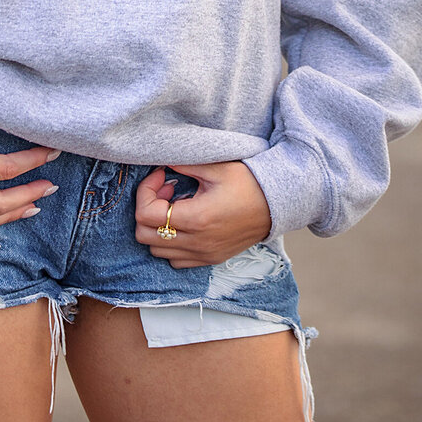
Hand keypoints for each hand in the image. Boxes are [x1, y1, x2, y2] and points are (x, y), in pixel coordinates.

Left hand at [134, 161, 273, 266]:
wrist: (277, 205)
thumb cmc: (249, 184)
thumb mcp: (216, 167)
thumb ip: (185, 164)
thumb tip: (163, 160)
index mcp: (196, 218)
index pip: (145, 214)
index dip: (145, 191)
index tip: (161, 176)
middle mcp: (197, 242)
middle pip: (144, 236)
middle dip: (148, 209)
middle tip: (166, 191)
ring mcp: (203, 255)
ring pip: (157, 251)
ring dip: (158, 228)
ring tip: (175, 206)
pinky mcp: (210, 259)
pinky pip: (176, 261)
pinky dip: (170, 244)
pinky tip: (184, 224)